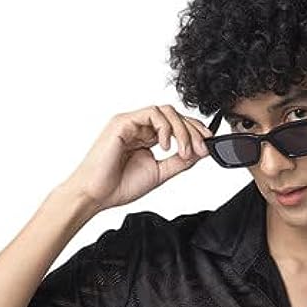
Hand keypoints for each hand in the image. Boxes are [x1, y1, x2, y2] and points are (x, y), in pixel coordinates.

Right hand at [60, 104, 213, 211]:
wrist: (97, 194)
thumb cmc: (119, 186)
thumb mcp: (159, 173)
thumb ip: (179, 161)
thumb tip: (200, 152)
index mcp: (147, 138)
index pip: (176, 126)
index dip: (195, 131)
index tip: (209, 145)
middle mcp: (140, 127)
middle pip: (174, 116)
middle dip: (193, 131)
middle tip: (201, 149)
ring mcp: (131, 122)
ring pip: (166, 112)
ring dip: (182, 130)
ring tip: (184, 152)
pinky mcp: (123, 121)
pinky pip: (152, 113)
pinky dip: (165, 128)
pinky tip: (166, 146)